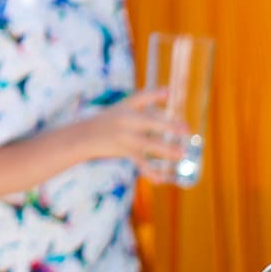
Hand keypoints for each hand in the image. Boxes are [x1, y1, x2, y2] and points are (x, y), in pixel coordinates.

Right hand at [75, 90, 189, 169]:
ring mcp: (126, 137)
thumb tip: (168, 91)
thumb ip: (145, 99)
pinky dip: (150, 172)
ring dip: (165, 150)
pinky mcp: (125, 151)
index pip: (140, 98)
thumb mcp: (122, 106)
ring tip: (181, 154)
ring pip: (149, 144)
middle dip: (168, 126)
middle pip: (150, 122)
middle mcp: (126, 121)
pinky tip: (160, 180)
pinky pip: (140, 162)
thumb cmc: (109, 119)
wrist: (84, 136)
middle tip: (185, 129)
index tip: (167, 93)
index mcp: (126, 107)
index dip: (153, 95)